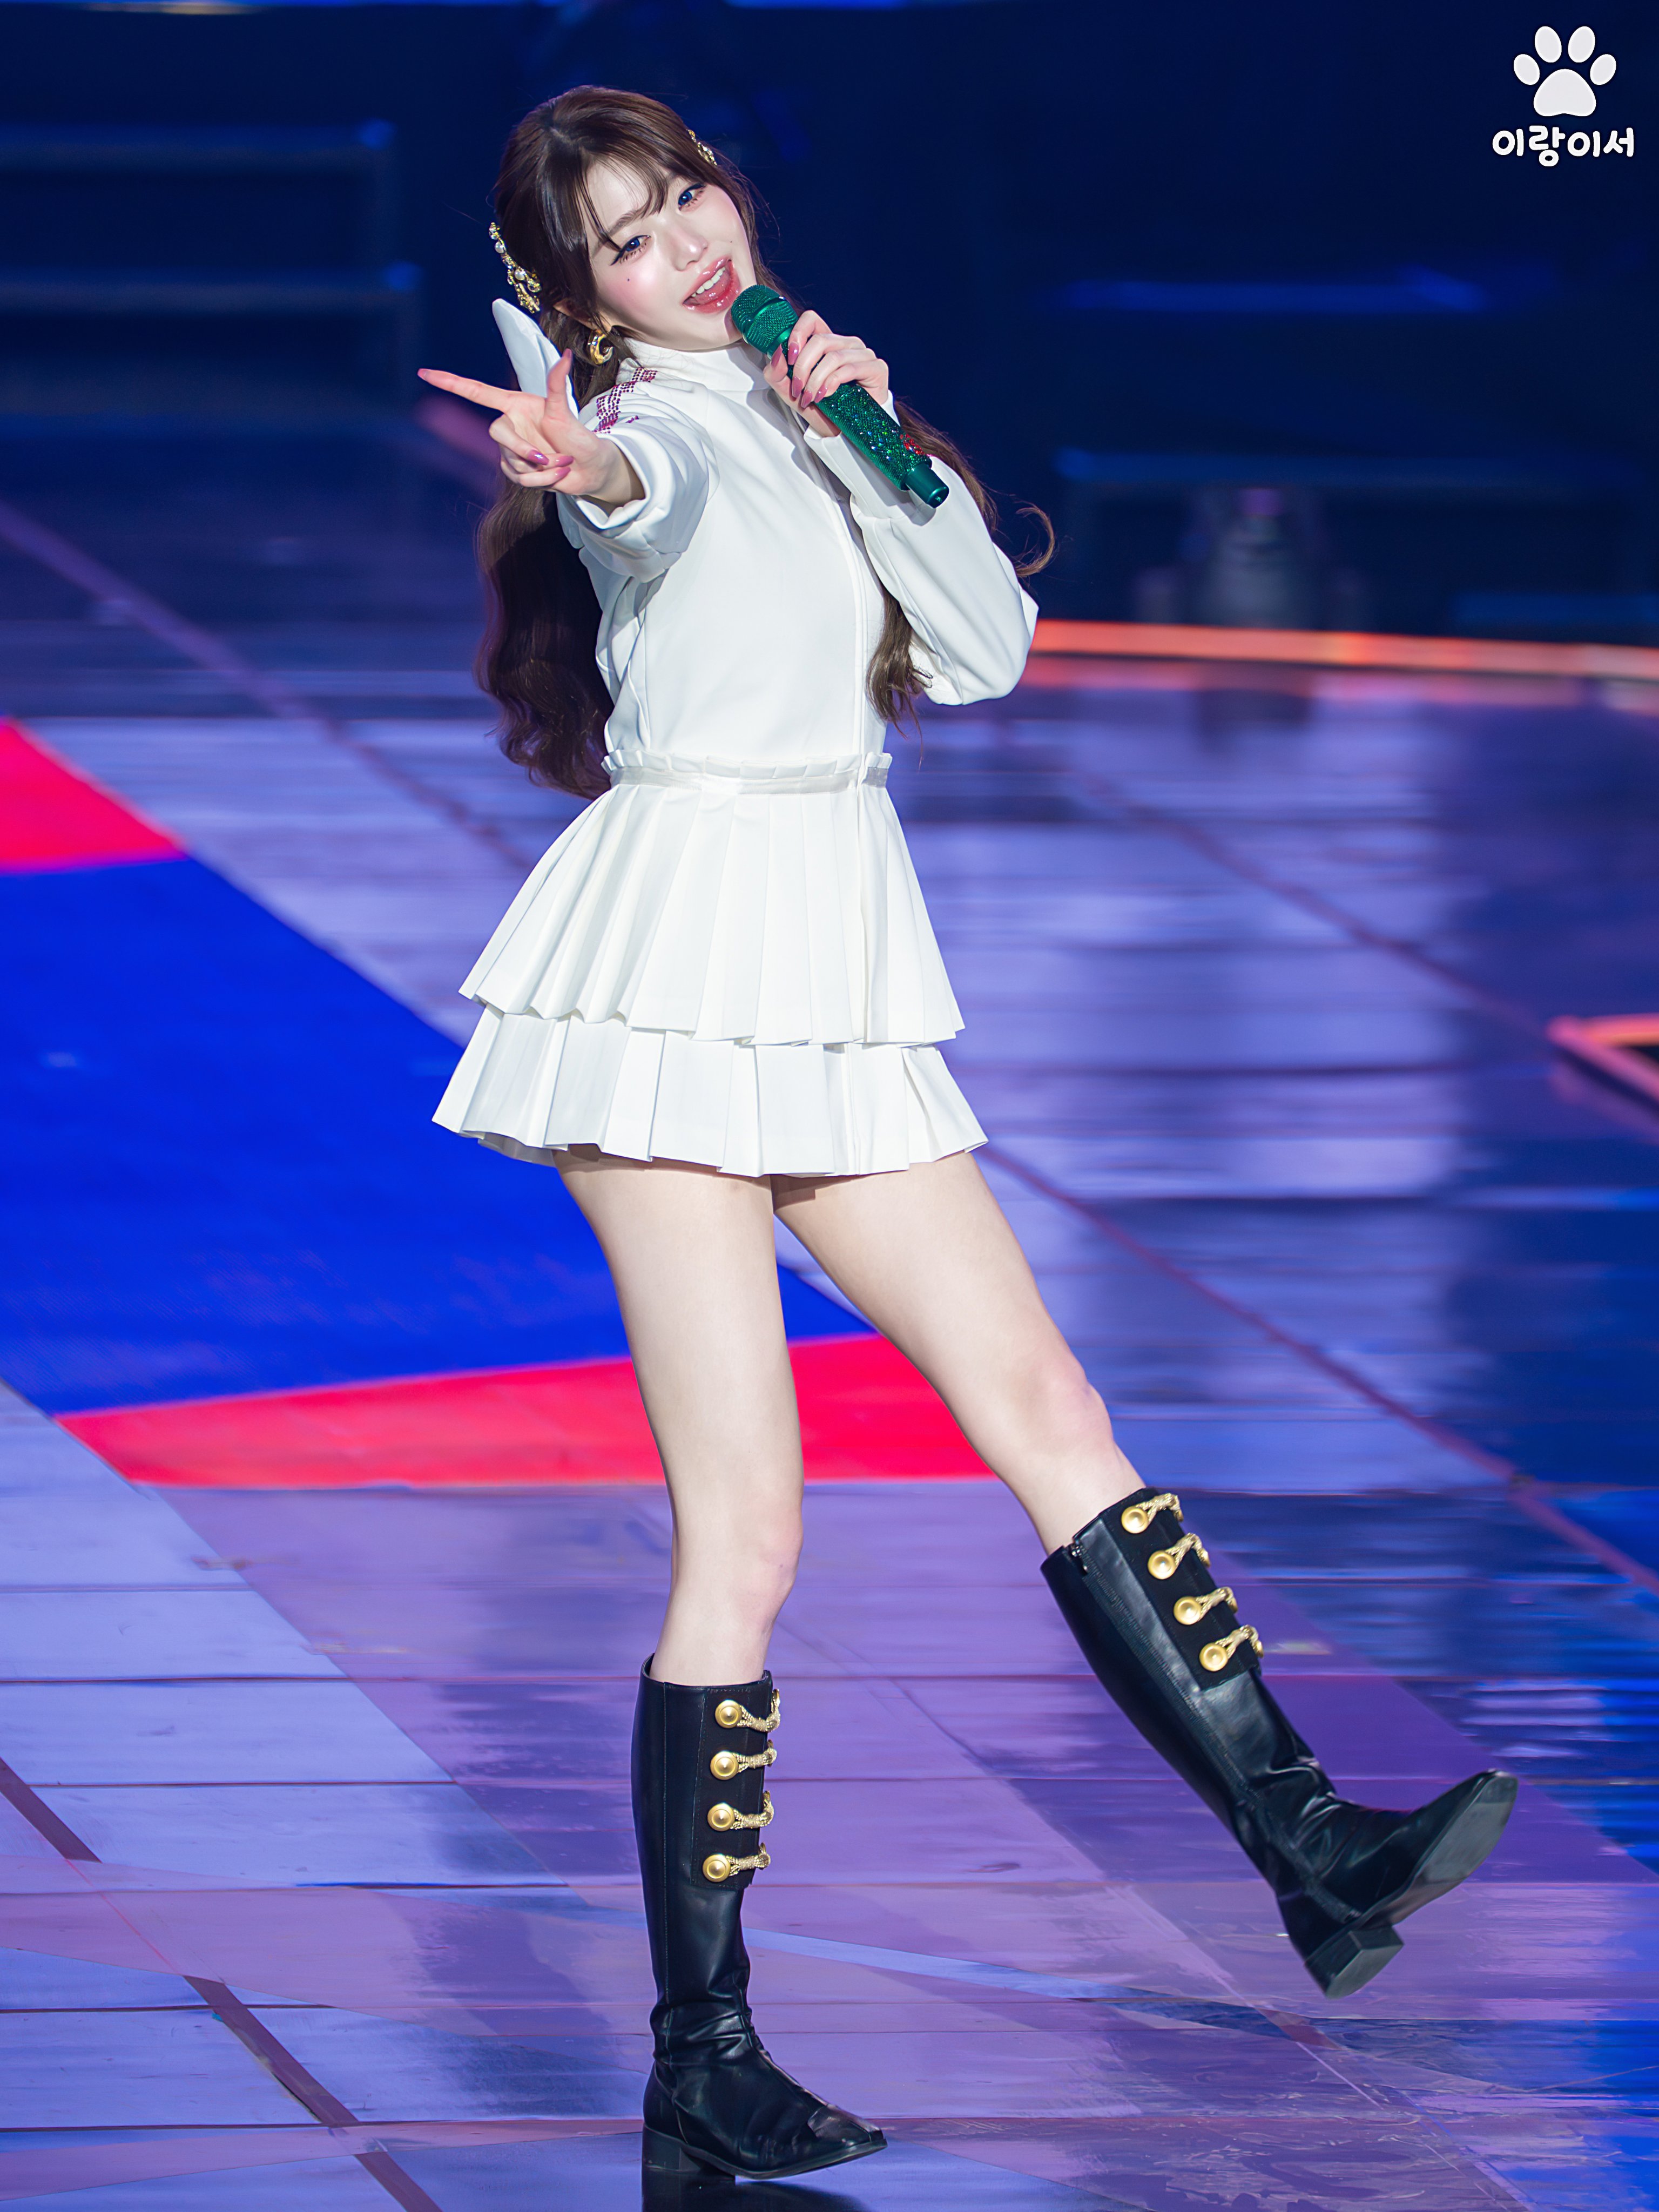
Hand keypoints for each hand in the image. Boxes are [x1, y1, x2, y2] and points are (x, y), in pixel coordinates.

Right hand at [416, 353, 642, 507]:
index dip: (451, 383)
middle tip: (548, 457)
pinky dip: (541, 480)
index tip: (425, 373)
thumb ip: (558, 384)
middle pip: (496, 434)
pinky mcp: (516, 470)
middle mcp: (510, 424)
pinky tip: (556, 474)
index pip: (477, 392)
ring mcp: (511, 449)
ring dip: (540, 468)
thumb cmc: (580, 437)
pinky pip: (518, 478)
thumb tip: (565, 355)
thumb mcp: (566, 411)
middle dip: (521, 449)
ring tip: (562, 463)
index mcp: (516, 404)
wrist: (589, 469)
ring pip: (510, 461)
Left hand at [760, 310, 889, 438]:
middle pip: (820, 340)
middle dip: (803, 366)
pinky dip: (832, 383)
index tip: (790, 357)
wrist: (843, 434)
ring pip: (833, 356)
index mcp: (828, 343)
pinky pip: (849, 369)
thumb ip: (777, 373)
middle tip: (797, 388)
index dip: (797, 334)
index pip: (811, 320)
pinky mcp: (876, 368)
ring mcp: (863, 354)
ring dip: (816, 379)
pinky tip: (826, 395)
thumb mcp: (791, 393)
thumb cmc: (822, 410)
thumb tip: (777, 354)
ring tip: (810, 397)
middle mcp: (847, 344)